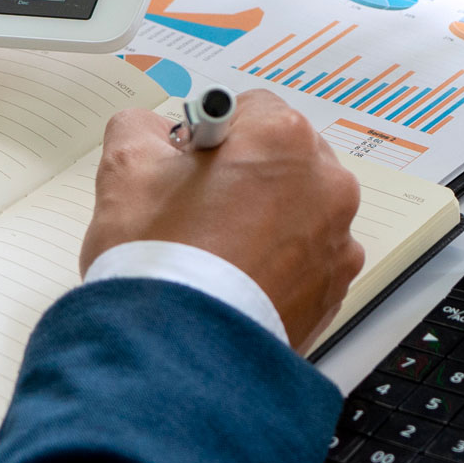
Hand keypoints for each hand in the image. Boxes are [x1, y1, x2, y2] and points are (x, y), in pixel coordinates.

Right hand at [82, 91, 363, 350]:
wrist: (180, 353)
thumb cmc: (160, 260)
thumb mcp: (125, 169)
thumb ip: (139, 128)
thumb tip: (149, 129)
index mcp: (283, 138)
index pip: (251, 109)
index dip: (212, 135)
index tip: (190, 163)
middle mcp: (326, 183)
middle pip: (283, 159)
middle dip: (247, 175)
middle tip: (200, 209)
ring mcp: (337, 240)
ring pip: (299, 211)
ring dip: (268, 220)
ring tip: (218, 253)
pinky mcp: (335, 289)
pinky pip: (308, 260)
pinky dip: (280, 265)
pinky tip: (239, 281)